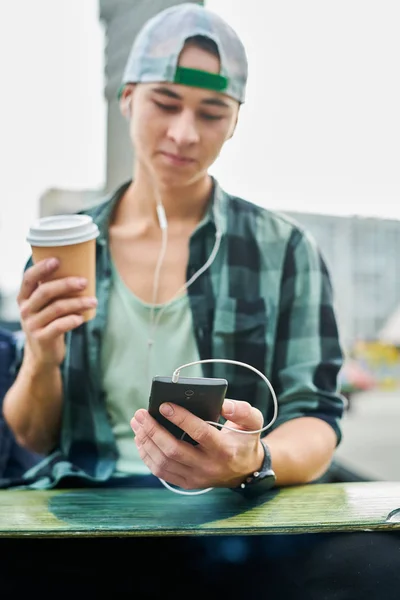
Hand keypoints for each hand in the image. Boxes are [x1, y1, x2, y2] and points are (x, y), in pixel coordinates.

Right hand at [17, 257, 96, 367]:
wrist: (43, 354)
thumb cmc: (49, 322)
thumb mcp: (45, 306)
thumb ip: (54, 292)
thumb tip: (82, 271)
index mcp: (24, 297)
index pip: (29, 278)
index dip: (41, 268)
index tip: (57, 260)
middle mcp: (25, 309)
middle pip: (45, 291)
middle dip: (66, 284)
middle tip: (85, 282)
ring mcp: (32, 325)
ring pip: (57, 308)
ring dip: (78, 303)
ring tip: (94, 301)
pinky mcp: (42, 338)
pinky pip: (59, 326)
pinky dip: (72, 320)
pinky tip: (82, 318)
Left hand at [130, 399, 264, 489]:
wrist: (246, 470)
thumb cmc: (245, 439)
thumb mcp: (253, 421)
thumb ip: (242, 410)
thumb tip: (223, 404)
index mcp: (225, 450)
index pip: (200, 433)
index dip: (181, 418)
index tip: (164, 405)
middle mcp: (209, 467)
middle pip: (174, 450)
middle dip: (153, 430)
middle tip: (140, 413)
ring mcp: (196, 478)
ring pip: (163, 462)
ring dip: (146, 441)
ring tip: (137, 423)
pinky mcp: (187, 483)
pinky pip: (161, 472)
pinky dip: (147, 456)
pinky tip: (140, 439)